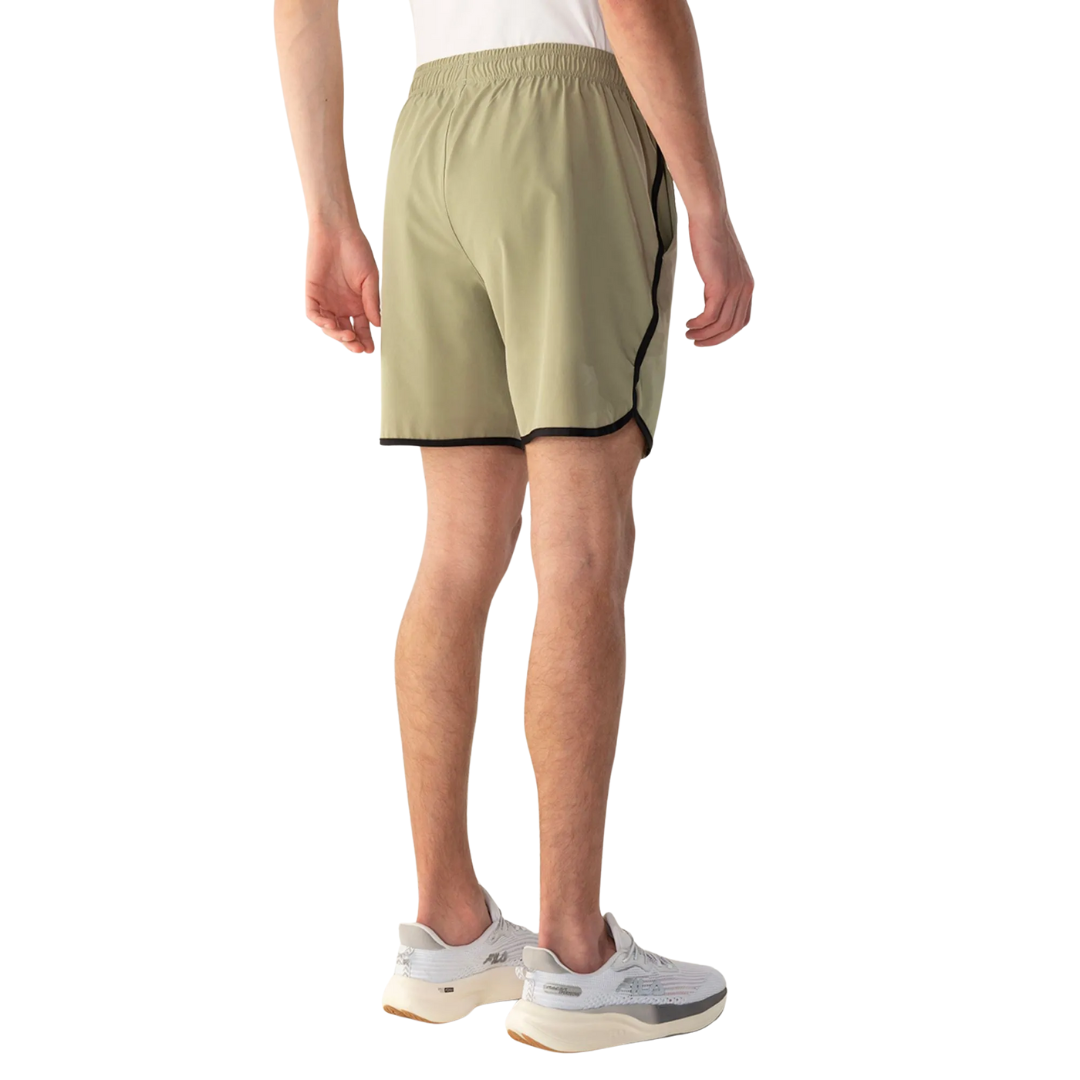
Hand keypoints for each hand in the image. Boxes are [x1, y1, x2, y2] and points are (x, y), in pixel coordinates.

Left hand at [305, 222, 380, 353]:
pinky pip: (313, 314)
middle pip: (345, 332)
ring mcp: (327, 301)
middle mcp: (342, 306)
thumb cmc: (357, 250)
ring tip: (347, 336)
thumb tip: (377, 324)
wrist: (337, 230)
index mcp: (358, 304)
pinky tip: (331, 324)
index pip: (362, 328)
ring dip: (337, 335)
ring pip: (329, 327)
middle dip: (351, 342)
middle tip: (358, 347)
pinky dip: (321, 322)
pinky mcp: (312, 294)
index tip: (371, 349)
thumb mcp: (369, 278)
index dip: (365, 340)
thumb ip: (372, 301)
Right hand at [685, 213, 753, 346]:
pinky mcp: (721, 285)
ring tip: (689, 334)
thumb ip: (718, 284)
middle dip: (714, 339)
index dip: (725, 333)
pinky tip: (689, 323)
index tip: (708, 335)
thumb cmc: (711, 238)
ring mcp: (734, 288)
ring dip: (704, 334)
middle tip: (696, 341)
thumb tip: (709, 300)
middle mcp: (745, 288)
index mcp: (747, 285)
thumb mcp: (719, 266)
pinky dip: (699, 324)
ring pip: (721, 325)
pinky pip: (710, 316)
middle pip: (733, 327)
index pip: (742, 320)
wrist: (710, 219)